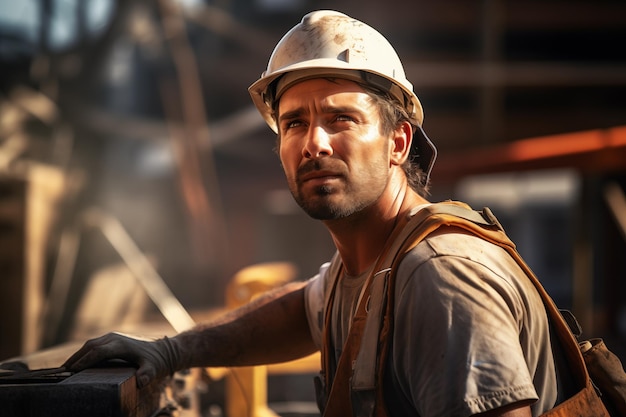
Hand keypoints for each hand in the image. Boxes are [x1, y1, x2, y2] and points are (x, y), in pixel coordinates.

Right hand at [63, 332, 180, 387]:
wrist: (165, 350)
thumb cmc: (157, 361)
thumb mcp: (153, 369)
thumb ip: (147, 374)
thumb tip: (141, 381)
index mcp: (120, 344)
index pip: (97, 352)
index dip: (84, 360)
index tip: (71, 371)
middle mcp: (115, 338)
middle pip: (90, 346)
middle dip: (76, 358)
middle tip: (62, 372)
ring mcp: (114, 337)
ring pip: (91, 344)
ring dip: (78, 354)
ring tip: (66, 368)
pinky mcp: (114, 339)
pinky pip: (95, 344)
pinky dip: (85, 352)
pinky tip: (79, 362)